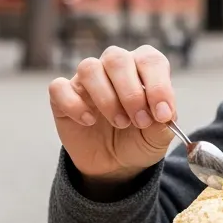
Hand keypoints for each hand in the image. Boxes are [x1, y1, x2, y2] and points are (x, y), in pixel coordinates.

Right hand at [48, 45, 177, 185]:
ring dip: (107, 98)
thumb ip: (163, 123)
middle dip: (131, 92)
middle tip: (140, 121)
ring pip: (89, 68)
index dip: (159, 85)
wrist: (115, 164)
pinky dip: (75, 104)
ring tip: (120, 123)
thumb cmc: (139, 140)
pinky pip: (60, 88)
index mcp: (142, 68)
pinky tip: (89, 121)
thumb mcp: (158, 137)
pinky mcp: (62, 96)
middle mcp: (114, 67)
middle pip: (117, 59)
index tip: (162, 114)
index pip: (151, 60)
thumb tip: (163, 113)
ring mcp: (86, 80)